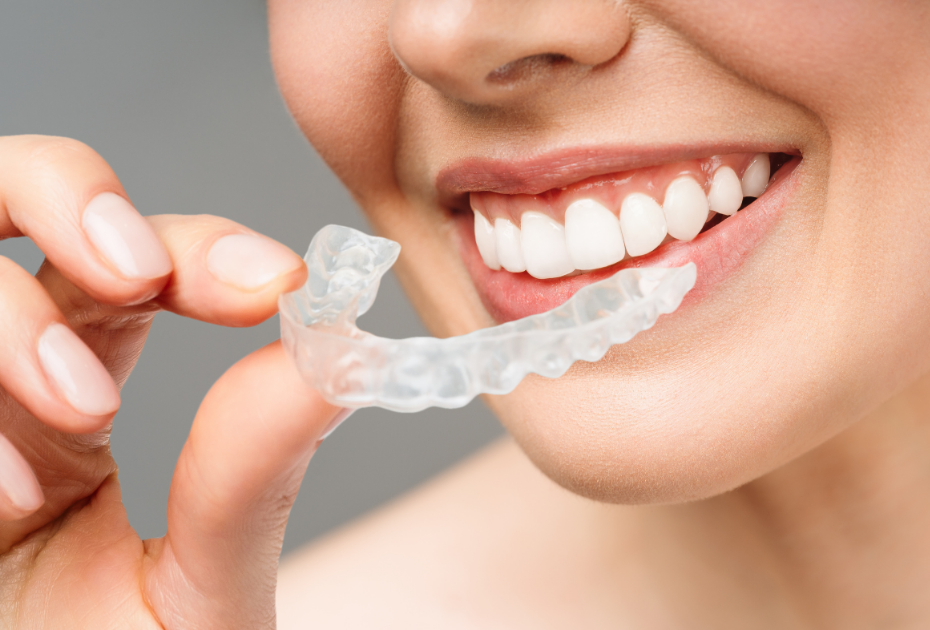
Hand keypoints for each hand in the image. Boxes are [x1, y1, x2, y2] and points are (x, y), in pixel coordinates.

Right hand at [0, 135, 342, 627]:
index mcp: (81, 379)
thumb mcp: (202, 587)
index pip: (136, 255)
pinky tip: (4, 493)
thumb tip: (343, 352)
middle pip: (10, 190)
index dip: (200, 242)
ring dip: (8, 316)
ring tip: (78, 416)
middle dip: (70, 198)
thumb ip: (256, 472)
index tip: (278, 284)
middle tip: (133, 277)